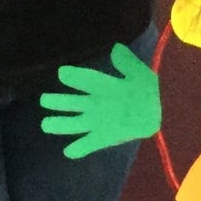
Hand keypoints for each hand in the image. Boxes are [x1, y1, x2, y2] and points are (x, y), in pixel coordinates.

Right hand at [39, 42, 160, 157]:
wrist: (156, 111)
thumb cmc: (146, 90)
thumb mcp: (139, 73)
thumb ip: (127, 63)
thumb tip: (116, 48)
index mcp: (104, 86)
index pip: (88, 81)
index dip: (77, 77)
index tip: (62, 73)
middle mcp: (96, 104)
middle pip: (75, 103)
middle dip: (60, 102)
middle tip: (44, 100)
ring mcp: (98, 121)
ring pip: (76, 123)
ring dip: (62, 124)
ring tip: (45, 125)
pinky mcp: (104, 137)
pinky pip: (90, 144)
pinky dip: (80, 148)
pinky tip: (69, 152)